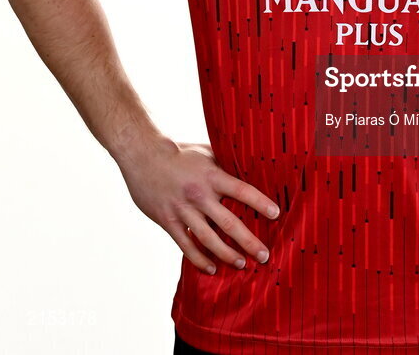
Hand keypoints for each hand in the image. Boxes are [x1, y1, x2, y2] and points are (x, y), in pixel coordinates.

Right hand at [116, 136, 279, 275]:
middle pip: (229, 223)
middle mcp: (199, 195)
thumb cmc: (178, 151)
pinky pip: (186, 245)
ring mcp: (183, 210)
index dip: (260, 202)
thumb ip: (224, 163)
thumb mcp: (205, 152)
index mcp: (211, 175)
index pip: (242, 190)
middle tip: (265, 255)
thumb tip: (247, 166)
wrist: (143, 155)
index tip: (276, 214)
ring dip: (227, 254)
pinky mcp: (168, 221)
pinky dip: (199, 259)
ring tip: (242, 264)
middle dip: (249, 242)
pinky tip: (212, 268)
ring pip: (209, 239)